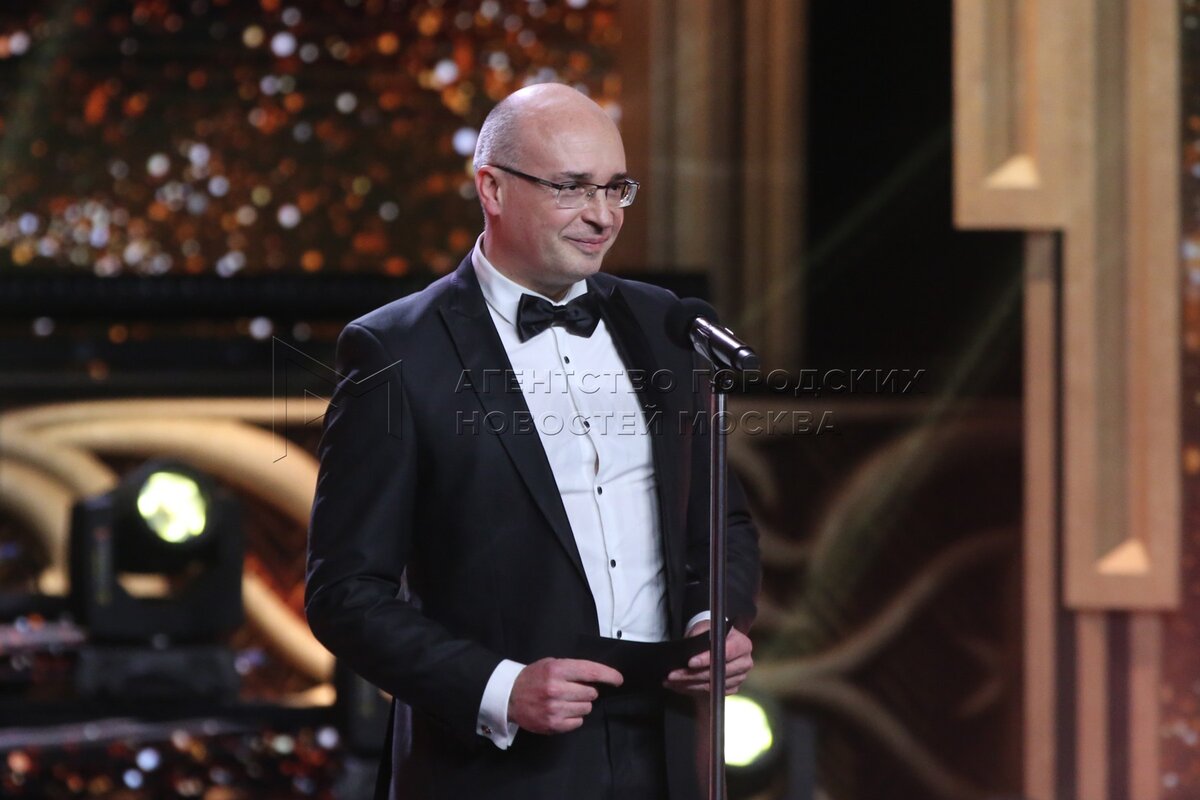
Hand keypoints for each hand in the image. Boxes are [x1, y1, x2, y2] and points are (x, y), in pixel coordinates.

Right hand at [508, 658, 622, 733]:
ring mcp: (555, 708)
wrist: (508, 696)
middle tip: (573, 690)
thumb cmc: (533, 677)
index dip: (608, 675)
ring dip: (580, 704)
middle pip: (591, 693)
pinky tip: (561, 711)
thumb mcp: (551, 664)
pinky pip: (577, 722)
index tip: (618, 679)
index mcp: (557, 670)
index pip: (591, 671)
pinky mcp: (553, 724)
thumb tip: (597, 677)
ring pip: (586, 708)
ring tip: (565, 701)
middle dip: (587, 691)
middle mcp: (557, 689)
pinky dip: (573, 718)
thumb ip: (573, 669)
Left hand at [664, 620, 752, 695]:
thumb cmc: (711, 633)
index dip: (707, 659)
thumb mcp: (704, 628)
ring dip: (689, 684)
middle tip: (673, 675)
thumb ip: (700, 638)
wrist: (716, 640)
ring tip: (672, 681)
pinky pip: (711, 693)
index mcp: (742, 644)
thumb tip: (689, 652)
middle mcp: (744, 662)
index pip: (725, 653)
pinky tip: (680, 685)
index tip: (690, 663)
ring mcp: (740, 677)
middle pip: (717, 673)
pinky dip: (693, 689)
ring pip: (712, 685)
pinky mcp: (732, 688)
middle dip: (692, 675)